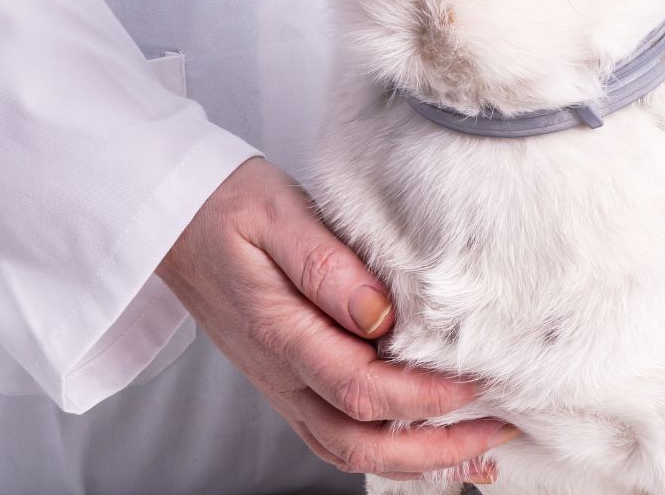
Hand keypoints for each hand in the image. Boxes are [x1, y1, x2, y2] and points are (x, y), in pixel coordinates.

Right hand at [158, 158, 516, 482]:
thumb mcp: (277, 213)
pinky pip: (330, 431)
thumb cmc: (225, 206)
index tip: (473, 385)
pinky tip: (414, 433)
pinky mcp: (280, 375)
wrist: (173, 217)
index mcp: (277, 330)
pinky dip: (379, 446)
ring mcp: (276, 380)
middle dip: (431, 449)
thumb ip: (326, 264)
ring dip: (410, 458)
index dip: (422, 397)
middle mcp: (277, 370)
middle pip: (356, 442)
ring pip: (344, 448)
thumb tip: (381, 314)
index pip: (359, 388)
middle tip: (491, 432)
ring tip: (469, 445)